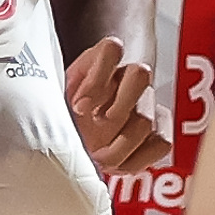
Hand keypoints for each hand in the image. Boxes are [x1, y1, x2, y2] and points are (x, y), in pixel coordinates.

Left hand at [62, 37, 169, 176]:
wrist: (74, 135)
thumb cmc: (61, 115)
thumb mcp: (52, 103)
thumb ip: (53, 102)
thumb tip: (52, 119)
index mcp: (98, 62)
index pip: (112, 49)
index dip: (98, 79)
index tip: (79, 108)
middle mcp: (126, 76)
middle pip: (140, 75)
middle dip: (118, 109)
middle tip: (97, 131)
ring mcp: (146, 101)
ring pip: (148, 118)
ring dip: (122, 146)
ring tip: (100, 160)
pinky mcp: (158, 128)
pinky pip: (162, 141)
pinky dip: (140, 159)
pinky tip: (119, 165)